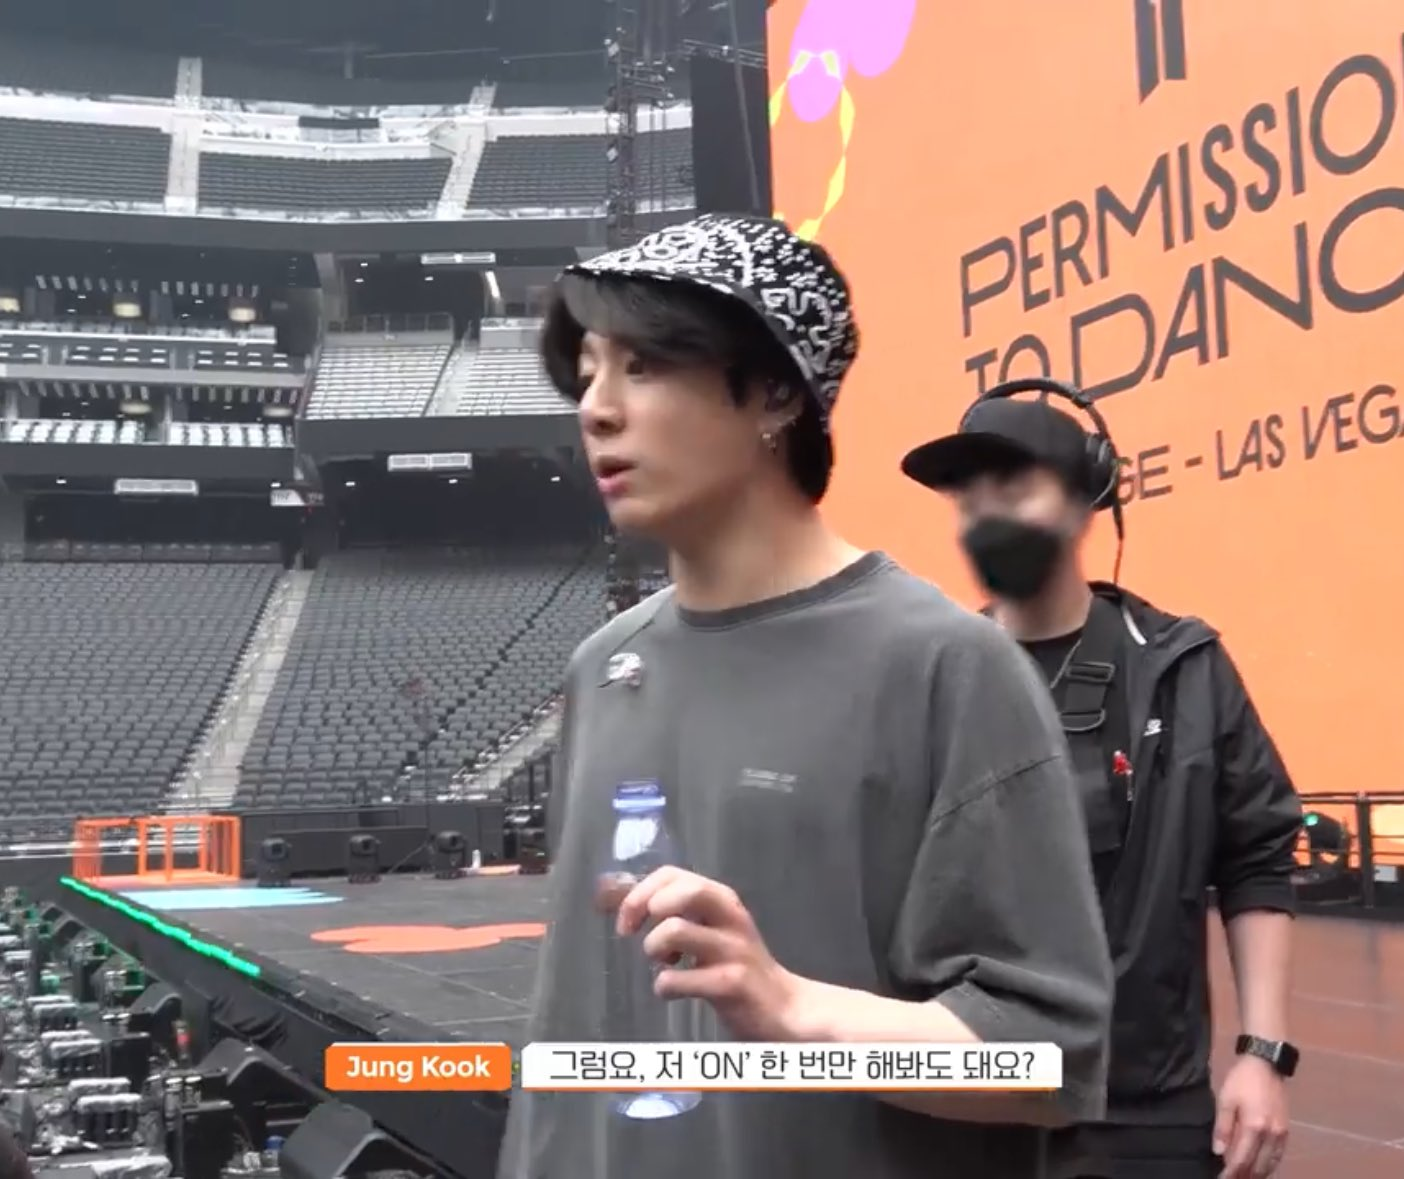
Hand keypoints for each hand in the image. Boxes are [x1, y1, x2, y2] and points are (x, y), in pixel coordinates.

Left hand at [613, 866, 806, 1039]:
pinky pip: (677, 979)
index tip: (626, 919)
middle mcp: (730, 917)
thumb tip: (616, 898)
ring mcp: (732, 949)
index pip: (672, 874)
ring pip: (674, 930)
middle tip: (634, 934)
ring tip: (664, 963)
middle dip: (644, 907)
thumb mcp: (712, 928)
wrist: (782, 1007)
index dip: (639, 891)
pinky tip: (673, 990)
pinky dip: (664, 986)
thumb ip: (676, 911)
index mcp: (722, 899)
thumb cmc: (736, 964)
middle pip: (683, 889)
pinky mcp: (731, 983)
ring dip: (652, 948)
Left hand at [1214, 1055, 1288, 1177]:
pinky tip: (1260, 1168)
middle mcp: (1270, 1135)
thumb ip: (1223, 1127)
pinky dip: (1269, 1166)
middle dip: (1244, 1176)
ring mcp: (1281, 1134)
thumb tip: (1219, 1152)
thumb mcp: (1226, 1100)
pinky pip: (1278, 1156)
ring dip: (1257, 1174)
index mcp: (1254, 1127)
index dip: (1231, 1172)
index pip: (1241, 1159)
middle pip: (1258, 1166)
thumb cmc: (1242, 1080)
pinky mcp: (1286, 1130)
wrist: (1266, 1064)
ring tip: (1244, 1177)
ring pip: (1270, 1164)